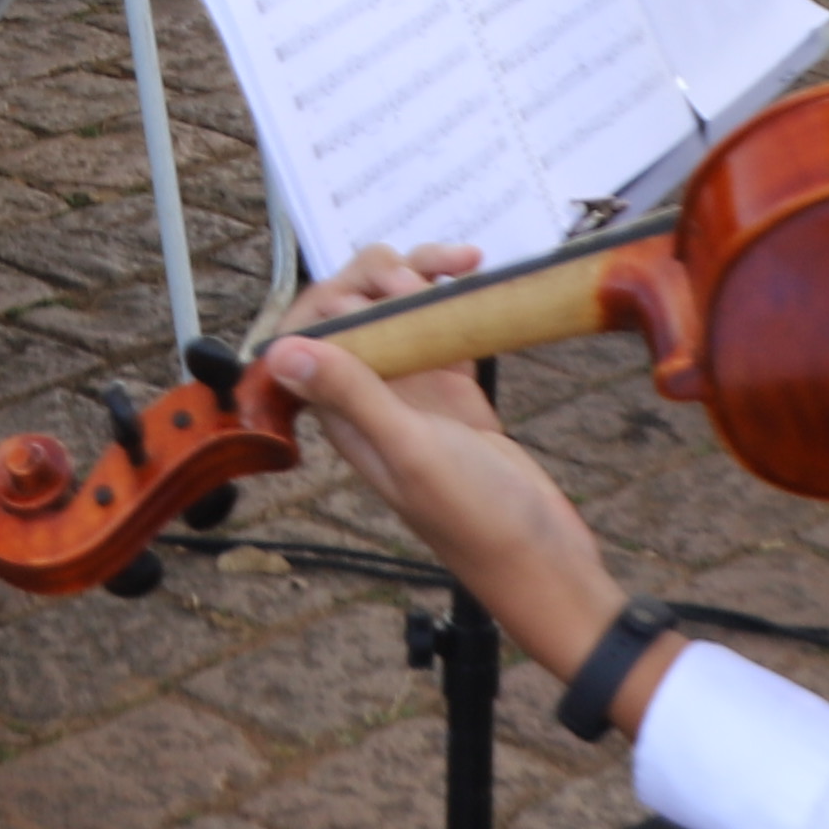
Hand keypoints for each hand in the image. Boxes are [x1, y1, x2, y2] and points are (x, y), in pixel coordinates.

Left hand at [264, 244, 660, 722]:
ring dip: (420, 279)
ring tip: (460, 266)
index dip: (331, 297)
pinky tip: (477, 282)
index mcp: (345, 418)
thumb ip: (352, 396)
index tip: (378, 283)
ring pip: (399, 315)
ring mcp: (416, 396)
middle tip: (424, 274)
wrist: (546, 563)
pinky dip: (455, 301)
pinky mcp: (457, 395)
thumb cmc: (480, 523)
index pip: (308, 339)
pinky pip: (443, 330)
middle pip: (353, 315)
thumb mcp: (414, 453)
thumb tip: (282, 351)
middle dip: (378, 277)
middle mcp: (372, 401)